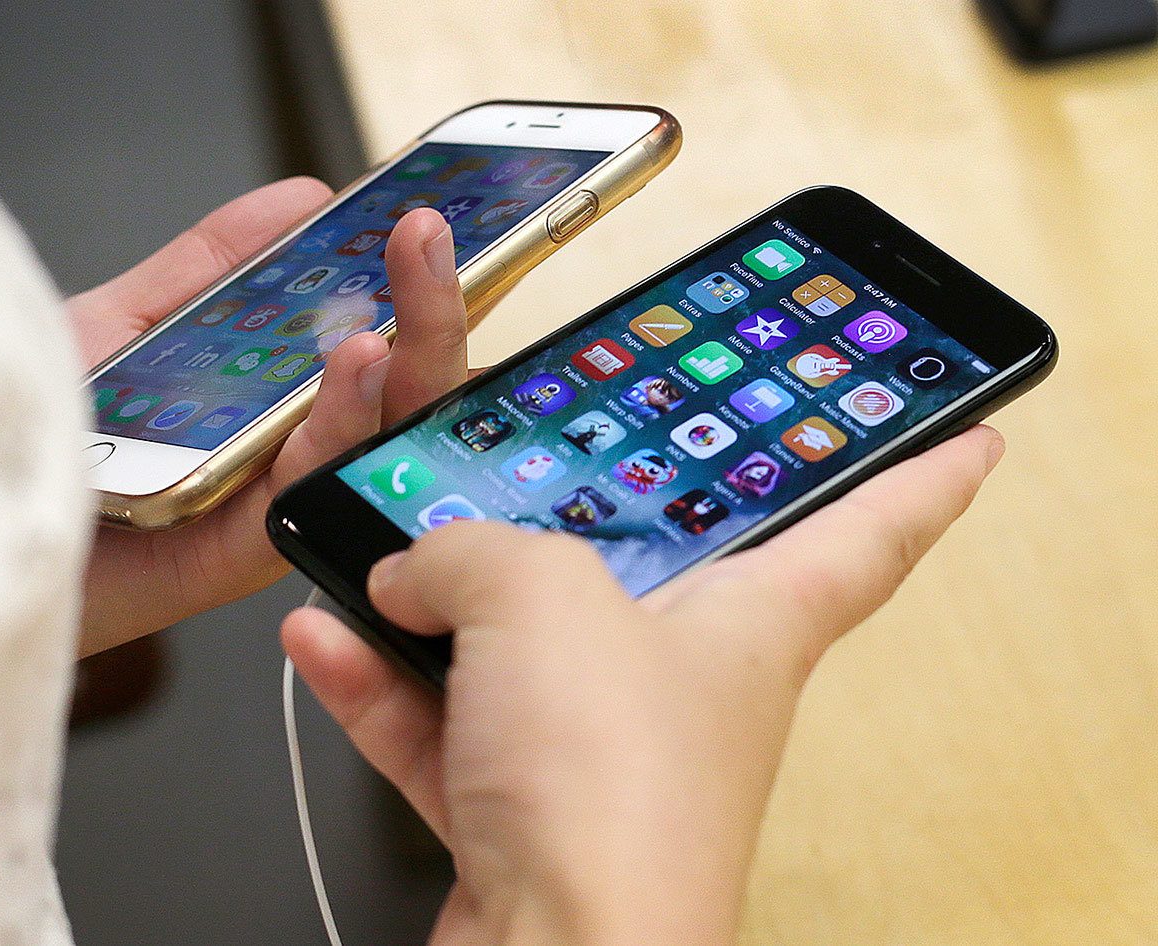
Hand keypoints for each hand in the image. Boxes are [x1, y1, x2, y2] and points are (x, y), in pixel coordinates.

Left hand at [72, 180, 467, 655]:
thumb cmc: (48, 435)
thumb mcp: (132, 324)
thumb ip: (211, 267)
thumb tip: (300, 199)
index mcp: (279, 404)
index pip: (377, 342)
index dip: (414, 285)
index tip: (431, 220)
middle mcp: (290, 454)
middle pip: (397, 389)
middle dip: (431, 306)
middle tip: (431, 231)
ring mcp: (274, 502)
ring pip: (378, 436)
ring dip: (409, 353)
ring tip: (412, 279)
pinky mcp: (247, 551)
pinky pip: (312, 482)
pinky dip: (344, 418)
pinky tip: (360, 358)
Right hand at [282, 426, 1005, 943]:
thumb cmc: (611, 788)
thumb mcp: (544, 598)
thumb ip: (474, 550)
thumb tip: (415, 567)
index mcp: (751, 619)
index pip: (871, 532)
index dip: (923, 476)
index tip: (965, 437)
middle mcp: (680, 680)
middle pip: (661, 574)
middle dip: (606, 519)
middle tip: (574, 457)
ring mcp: (595, 748)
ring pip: (519, 649)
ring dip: (439, 603)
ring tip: (382, 550)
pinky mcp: (519, 809)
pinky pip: (444, 721)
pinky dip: (381, 680)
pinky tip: (324, 637)